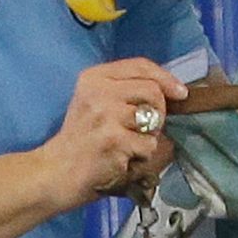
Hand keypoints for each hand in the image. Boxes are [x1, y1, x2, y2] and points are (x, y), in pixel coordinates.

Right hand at [40, 58, 187, 208]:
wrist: (57, 171)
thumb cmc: (82, 138)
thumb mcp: (95, 101)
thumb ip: (126, 90)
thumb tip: (172, 90)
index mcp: (94, 77)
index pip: (140, 66)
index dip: (166, 78)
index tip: (180, 93)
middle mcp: (99, 92)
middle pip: (153, 91)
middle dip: (159, 112)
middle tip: (144, 129)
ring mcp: (107, 116)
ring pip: (154, 120)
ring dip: (149, 137)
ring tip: (127, 145)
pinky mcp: (115, 141)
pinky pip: (149, 145)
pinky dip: (142, 156)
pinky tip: (122, 159)